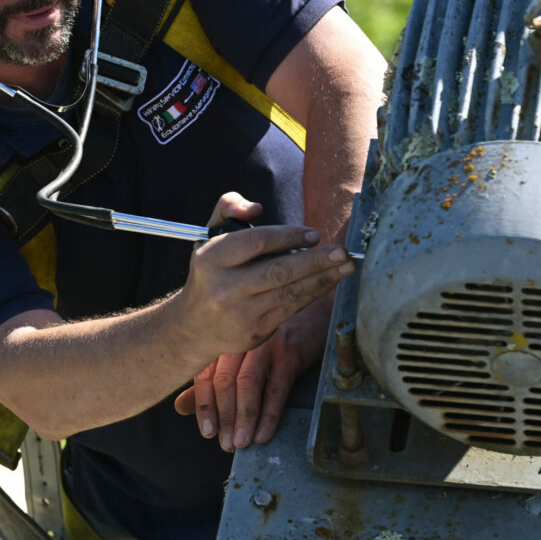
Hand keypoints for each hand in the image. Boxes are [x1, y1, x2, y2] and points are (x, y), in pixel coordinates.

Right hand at [171, 192, 351, 435]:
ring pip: (289, 292)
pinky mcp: (255, 331)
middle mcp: (224, 287)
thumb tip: (257, 208)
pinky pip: (291, 309)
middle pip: (278, 270)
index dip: (289, 236)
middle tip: (342, 251)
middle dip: (315, 261)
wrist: (194, 327)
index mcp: (212, 258)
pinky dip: (313, 294)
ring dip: (323, 278)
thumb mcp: (209, 235)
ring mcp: (241, 312)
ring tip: (346, 266)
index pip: (257, 243)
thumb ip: (228, 208)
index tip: (314, 234)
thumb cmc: (211, 273)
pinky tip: (329, 282)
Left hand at [174, 293, 331, 451]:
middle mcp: (242, 337)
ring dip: (243, 418)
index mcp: (226, 337)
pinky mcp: (291, 350)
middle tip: (226, 444)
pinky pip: (277, 387)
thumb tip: (180, 406)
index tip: (207, 432)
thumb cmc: (275, 336)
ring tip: (241, 443)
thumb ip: (211, 379)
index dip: (204, 405)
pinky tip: (264, 434)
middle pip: (224, 379)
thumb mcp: (242, 353)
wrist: (316, 313)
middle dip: (224, 416)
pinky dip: (269, 414)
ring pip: (248, 383)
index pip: (205, 373)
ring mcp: (267, 342)